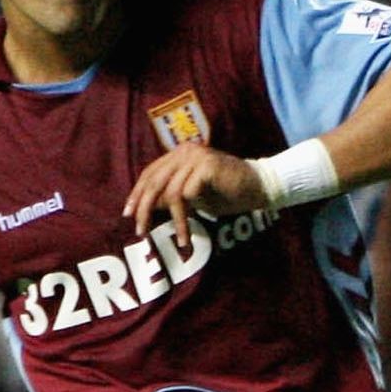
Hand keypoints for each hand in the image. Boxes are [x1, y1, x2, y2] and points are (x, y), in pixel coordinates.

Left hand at [122, 141, 272, 254]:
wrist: (262, 186)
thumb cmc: (230, 192)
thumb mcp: (196, 196)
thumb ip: (174, 196)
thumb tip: (150, 206)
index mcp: (180, 154)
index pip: (150, 173)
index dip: (137, 194)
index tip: (128, 213)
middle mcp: (185, 151)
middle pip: (154, 181)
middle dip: (145, 209)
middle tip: (140, 232)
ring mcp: (196, 156)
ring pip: (170, 192)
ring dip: (173, 220)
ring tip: (178, 240)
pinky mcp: (206, 165)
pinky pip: (187, 194)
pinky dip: (185, 218)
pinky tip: (189, 233)